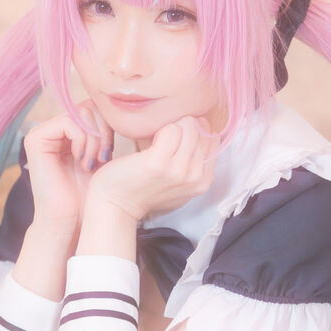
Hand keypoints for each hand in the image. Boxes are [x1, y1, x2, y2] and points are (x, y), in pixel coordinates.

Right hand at [22, 106, 113, 230]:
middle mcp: (54, 129)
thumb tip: (126, 113)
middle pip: (88, 107)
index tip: (110, 153)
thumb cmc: (90, 196)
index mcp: (69, 131)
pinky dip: (82, 140)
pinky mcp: (36, 139)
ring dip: (94, 139)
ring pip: (81, 113)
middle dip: (103, 131)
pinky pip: (69, 122)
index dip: (109, 126)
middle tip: (103, 158)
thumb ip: (106, 134)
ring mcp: (43, 132)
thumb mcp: (103, 159)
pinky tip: (82, 161)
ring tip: (92, 162)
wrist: (71, 220)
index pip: (95, 109)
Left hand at [88, 116, 216, 221]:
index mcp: (204, 181)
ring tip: (159, 141)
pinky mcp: (160, 164)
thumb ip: (195, 164)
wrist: (117, 204)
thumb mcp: (179, 183)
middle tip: (166, 138)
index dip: (197, 131)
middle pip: (202, 132)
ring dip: (172, 126)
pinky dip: (160, 129)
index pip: (214, 140)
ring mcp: (179, 172)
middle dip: (185, 127)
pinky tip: (151, 142)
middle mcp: (195, 178)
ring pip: (189, 128)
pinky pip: (171, 130)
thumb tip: (205, 132)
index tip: (180, 138)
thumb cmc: (144, 190)